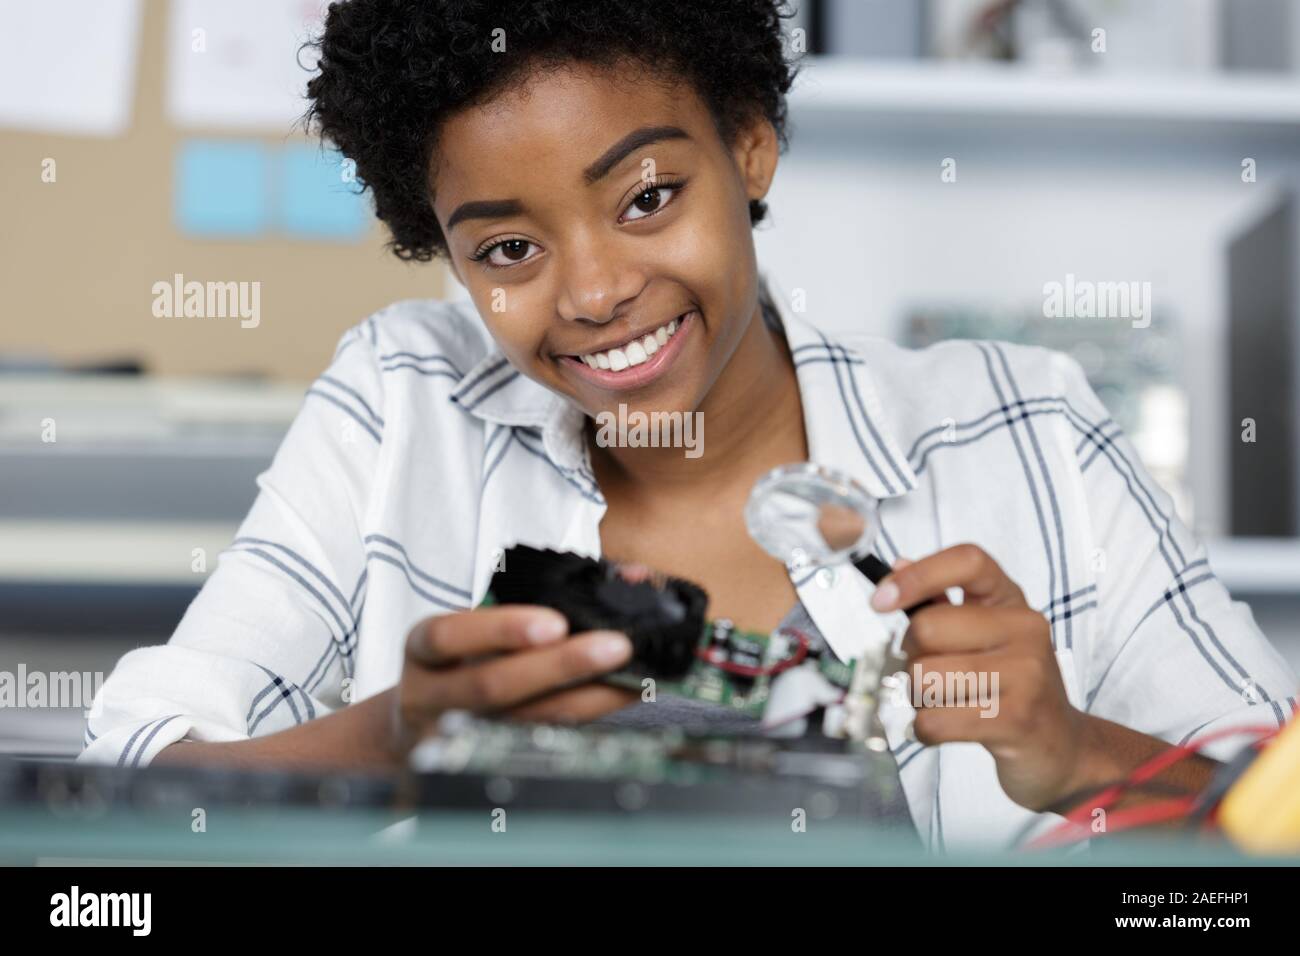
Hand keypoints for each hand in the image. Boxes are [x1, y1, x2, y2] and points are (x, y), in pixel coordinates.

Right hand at [391, 605, 637, 757]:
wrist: (417, 724)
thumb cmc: (460, 657)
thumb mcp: (471, 626)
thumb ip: (528, 597)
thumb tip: (626, 578)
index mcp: (423, 650)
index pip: (449, 636)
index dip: (501, 630)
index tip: (554, 624)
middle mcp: (431, 697)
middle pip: (493, 686)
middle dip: (559, 666)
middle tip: (615, 647)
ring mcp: (456, 738)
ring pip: (523, 723)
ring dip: (586, 700)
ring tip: (633, 677)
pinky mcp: (485, 761)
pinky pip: (541, 743)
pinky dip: (585, 721)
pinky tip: (620, 701)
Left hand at [870, 543, 1087, 811]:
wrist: (1060, 744)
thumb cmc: (1010, 683)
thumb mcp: (985, 633)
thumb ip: (942, 601)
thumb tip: (898, 566)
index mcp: (1011, 599)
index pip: (967, 561)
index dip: (917, 575)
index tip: (880, 600)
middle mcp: (1025, 628)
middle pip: (926, 628)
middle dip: (910, 656)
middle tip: (930, 672)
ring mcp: (1026, 673)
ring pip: (924, 677)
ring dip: (918, 697)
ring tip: (944, 702)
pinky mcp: (1016, 719)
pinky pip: (935, 720)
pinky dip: (925, 730)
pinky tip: (943, 728)